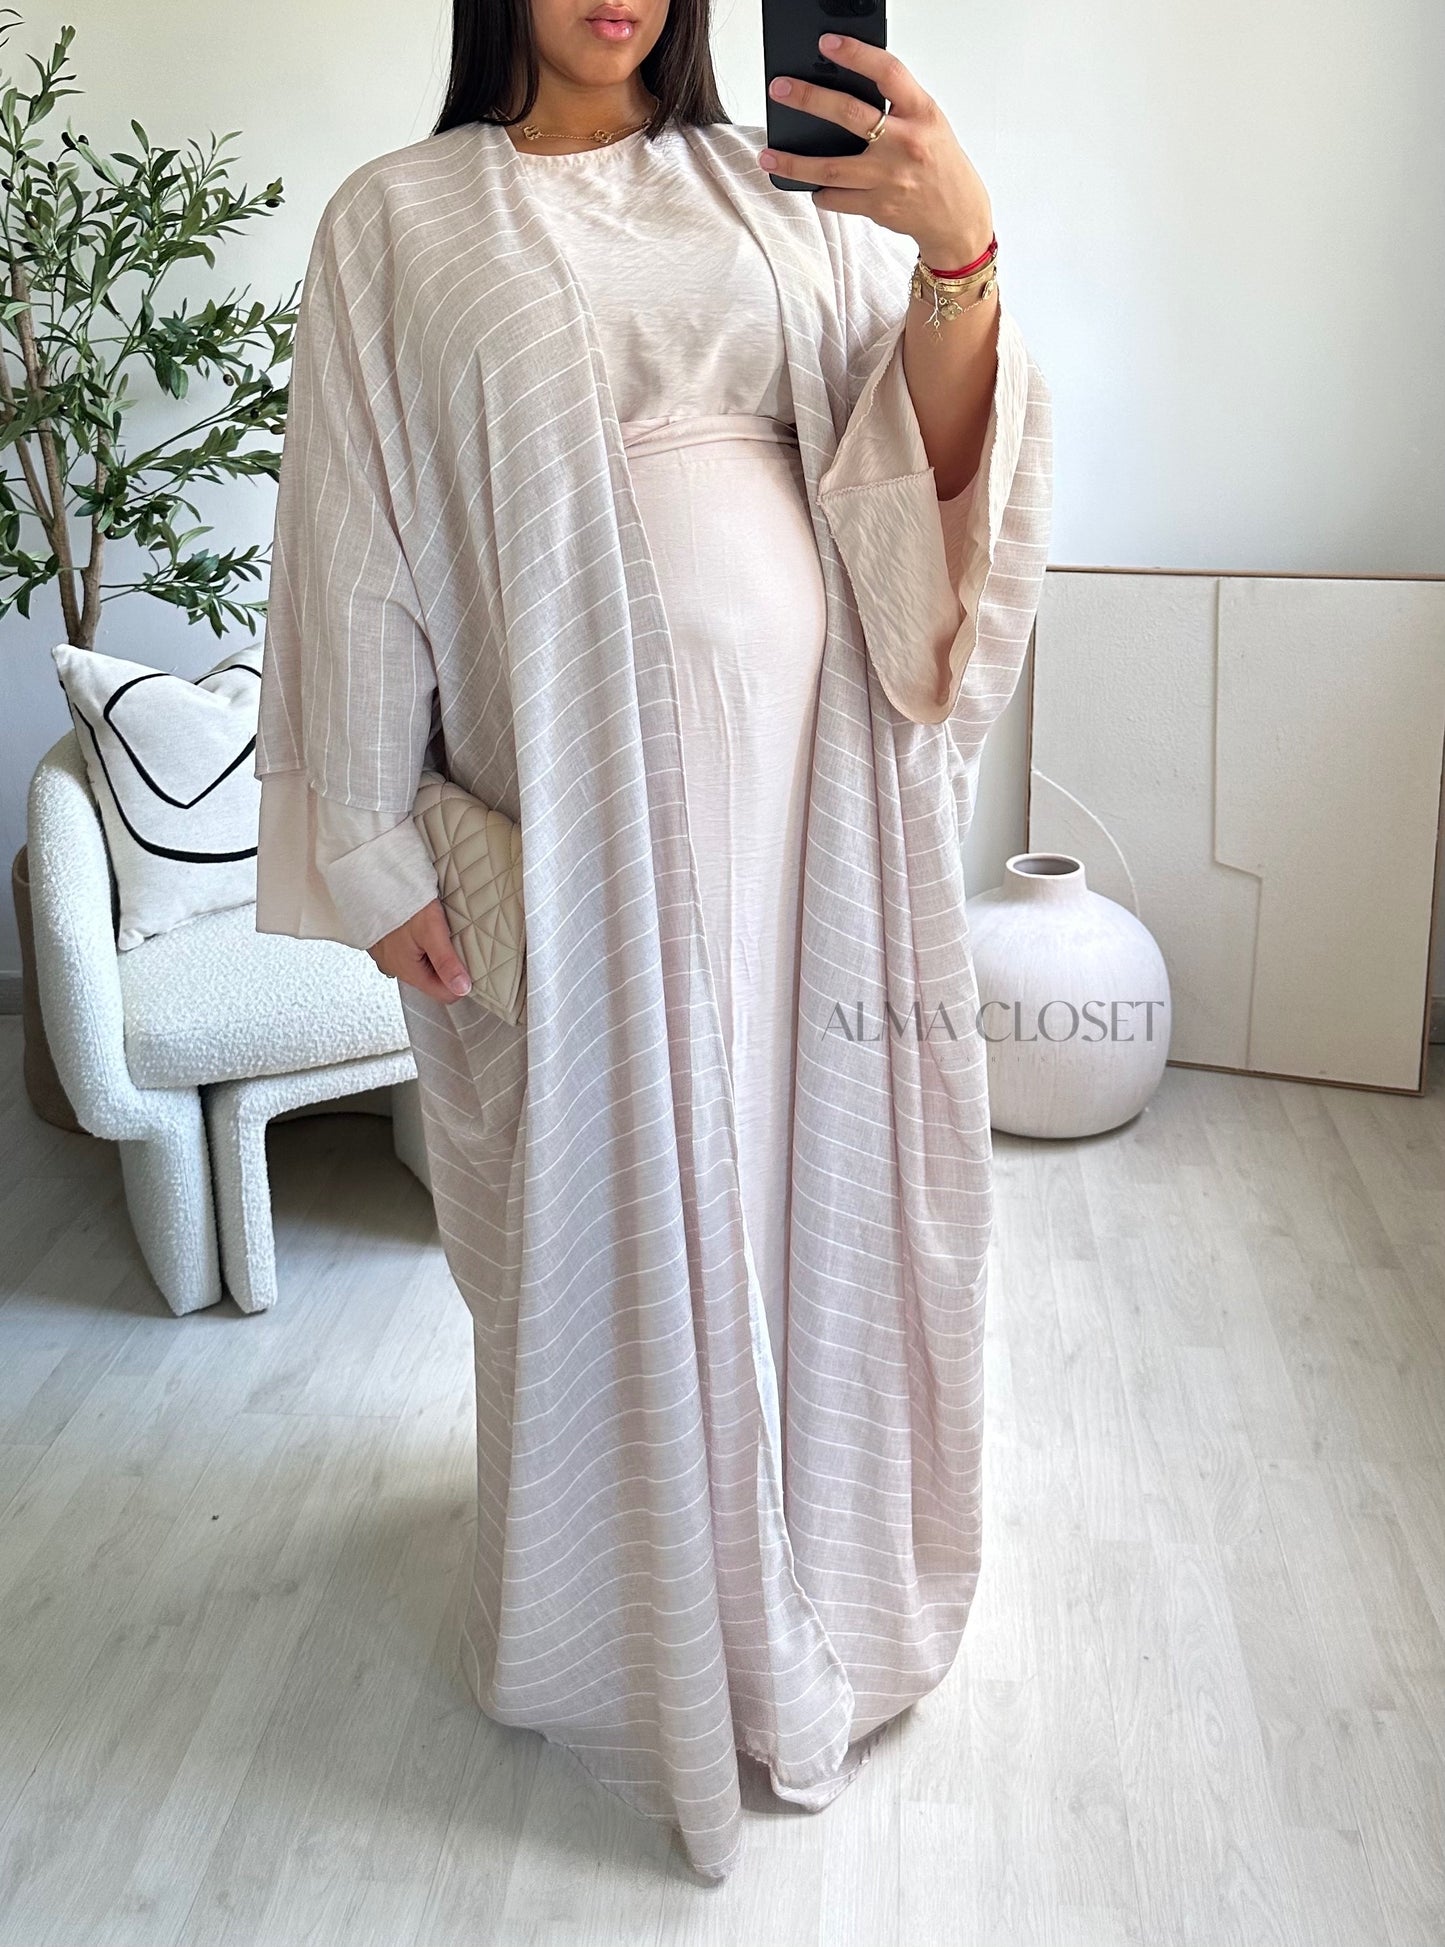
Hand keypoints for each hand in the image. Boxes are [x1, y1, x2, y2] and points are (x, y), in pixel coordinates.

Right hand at [368, 898, 473, 1002]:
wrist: (371, 880)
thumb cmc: (401, 901)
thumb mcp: (431, 931)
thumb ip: (447, 962)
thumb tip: (462, 988)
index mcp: (407, 971)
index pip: (444, 994)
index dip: (461, 981)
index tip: (469, 961)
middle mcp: (395, 968)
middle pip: (433, 979)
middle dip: (447, 964)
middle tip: (453, 940)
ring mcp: (387, 956)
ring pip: (421, 964)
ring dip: (433, 952)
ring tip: (438, 931)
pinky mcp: (383, 943)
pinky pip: (408, 951)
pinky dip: (418, 943)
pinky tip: (421, 927)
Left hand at [761, 34, 992, 270]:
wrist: (957, 217)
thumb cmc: (939, 163)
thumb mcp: (928, 122)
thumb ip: (896, 105)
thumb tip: (845, 86)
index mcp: (921, 113)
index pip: (887, 73)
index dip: (856, 54)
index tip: (827, 43)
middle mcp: (905, 144)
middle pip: (850, 115)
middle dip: (810, 100)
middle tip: (780, 89)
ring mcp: (890, 179)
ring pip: (832, 168)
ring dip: (795, 163)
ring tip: (768, 155)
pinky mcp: (879, 208)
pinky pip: (838, 199)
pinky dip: (821, 192)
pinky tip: (812, 186)